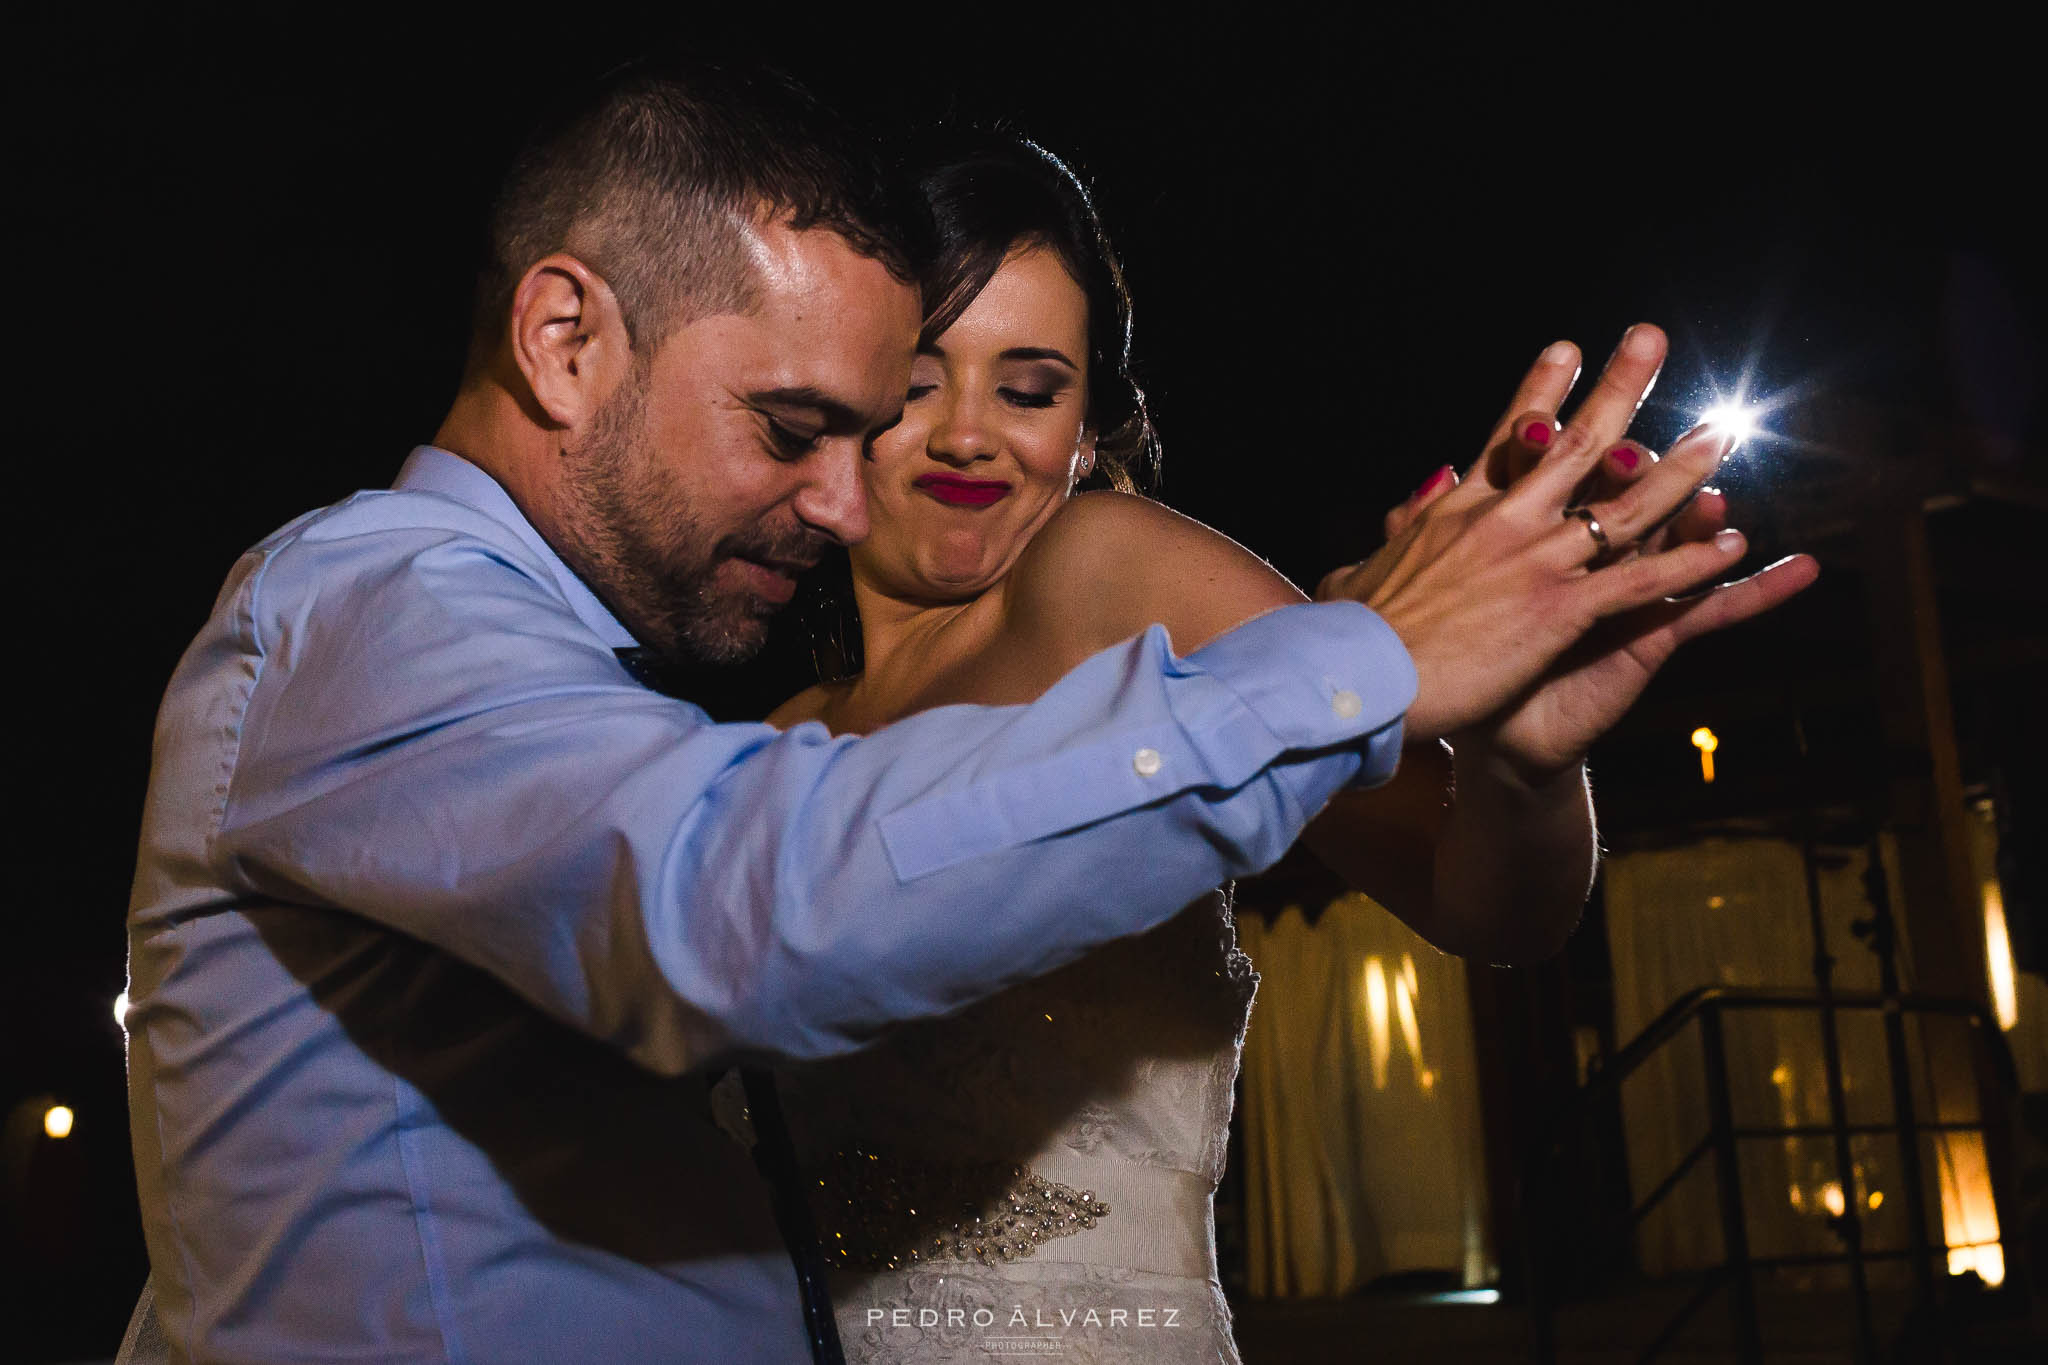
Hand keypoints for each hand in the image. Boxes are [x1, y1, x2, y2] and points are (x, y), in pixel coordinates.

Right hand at [1321, 325, 1816, 750]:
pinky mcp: (1558, 611)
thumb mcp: (1358, 573)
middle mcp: (1503, 521)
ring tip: (1720, 434)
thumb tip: (1399, 511)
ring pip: (1623, 505)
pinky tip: (1731, 545)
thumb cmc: (1348, 636)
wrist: (1357, 680)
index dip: (1541, 392)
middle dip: (1620, 388)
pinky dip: (1688, 562)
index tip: (1569, 348)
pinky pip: (1640, 580)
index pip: (1506, 438)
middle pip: (1576, 445)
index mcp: (1455, 510)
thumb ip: (1391, 537)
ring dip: (1679, 469)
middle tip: (1650, 339)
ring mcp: (1535, 561)